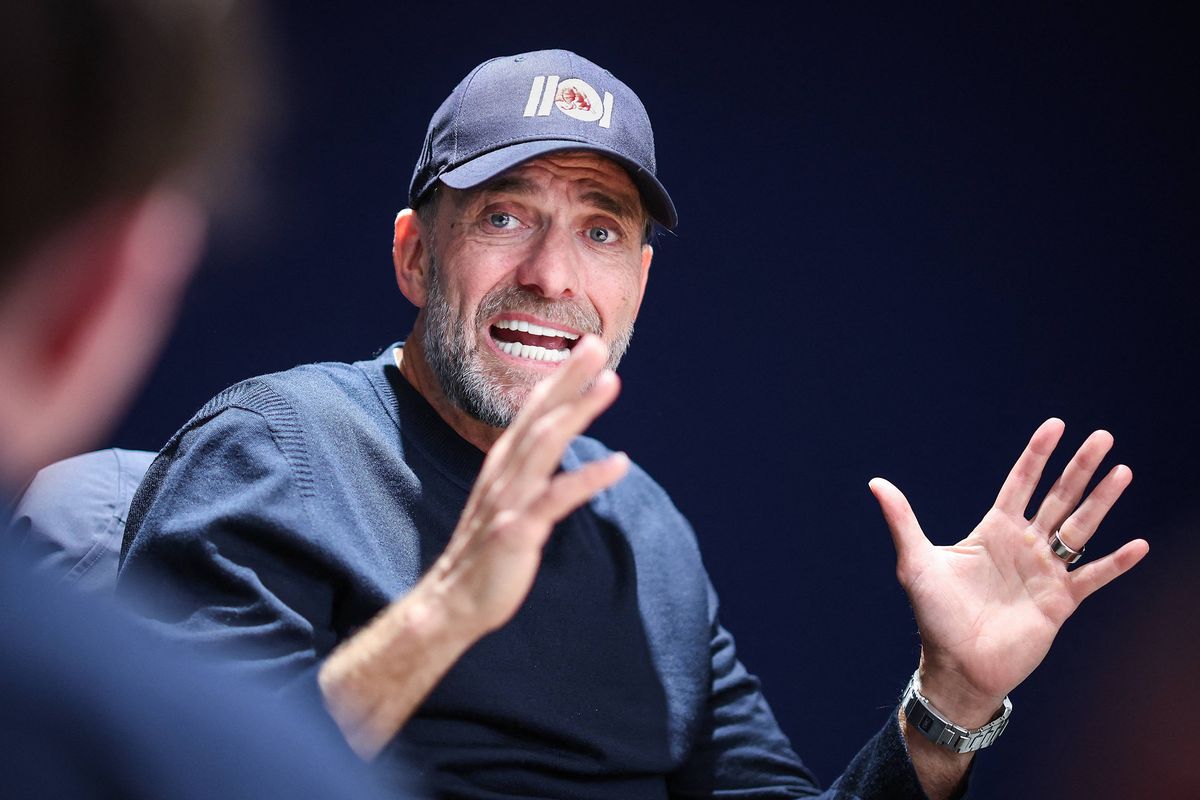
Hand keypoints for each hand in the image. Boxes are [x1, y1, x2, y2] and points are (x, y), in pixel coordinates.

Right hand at [424, 335, 628, 637]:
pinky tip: (618, 464)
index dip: (560, 378)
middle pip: (539, 415)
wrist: (451, 602)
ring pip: (545, 445)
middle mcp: (504, 473)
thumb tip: (552, 447)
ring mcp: (508, 500)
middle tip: (596, 344)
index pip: (534, 411)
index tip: (586, 348)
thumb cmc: (486, 552)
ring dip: (578, 411)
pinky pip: (555, 499)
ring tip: (611, 383)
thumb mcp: (506, 501)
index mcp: (503, 464)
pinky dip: (587, 479)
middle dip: (568, 378)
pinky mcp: (516, 530)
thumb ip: (528, 471)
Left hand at [869, 418, 1148, 723]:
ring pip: (1080, 528)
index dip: (1037, 454)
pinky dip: (1115, 563)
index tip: (1056, 425)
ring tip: (1123, 471)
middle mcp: (1023, 545)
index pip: (1020, 482)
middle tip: (1103, 436)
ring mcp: (1044, 572)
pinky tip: (1139, 545)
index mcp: (993, 530)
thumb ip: (902, 520)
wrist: (957, 666)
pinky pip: (1093, 577)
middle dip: (1079, 467)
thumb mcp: (915, 562)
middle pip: (1058, 496)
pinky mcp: (1060, 602)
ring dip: (1102, 501)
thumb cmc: (934, 615)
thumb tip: (876, 483)